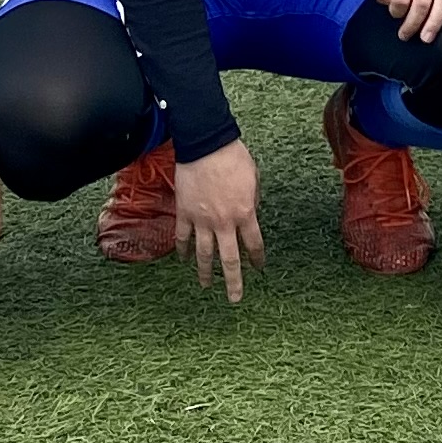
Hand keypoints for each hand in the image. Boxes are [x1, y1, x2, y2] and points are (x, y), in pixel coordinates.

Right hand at [173, 140, 264, 304]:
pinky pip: (183, 236)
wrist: (205, 144)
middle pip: (229, 259)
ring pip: (203, 254)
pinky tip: (183, 259)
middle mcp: (224, 222)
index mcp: (245, 214)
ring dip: (205, 272)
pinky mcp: (184, 212)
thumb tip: (249, 213)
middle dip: (233, 281)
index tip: (259, 268)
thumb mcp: (254, 179)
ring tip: (206, 285)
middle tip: (235, 298)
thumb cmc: (233, 157)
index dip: (257, 259)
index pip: (254, 244)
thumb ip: (252, 201)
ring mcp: (202, 220)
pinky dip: (182, 249)